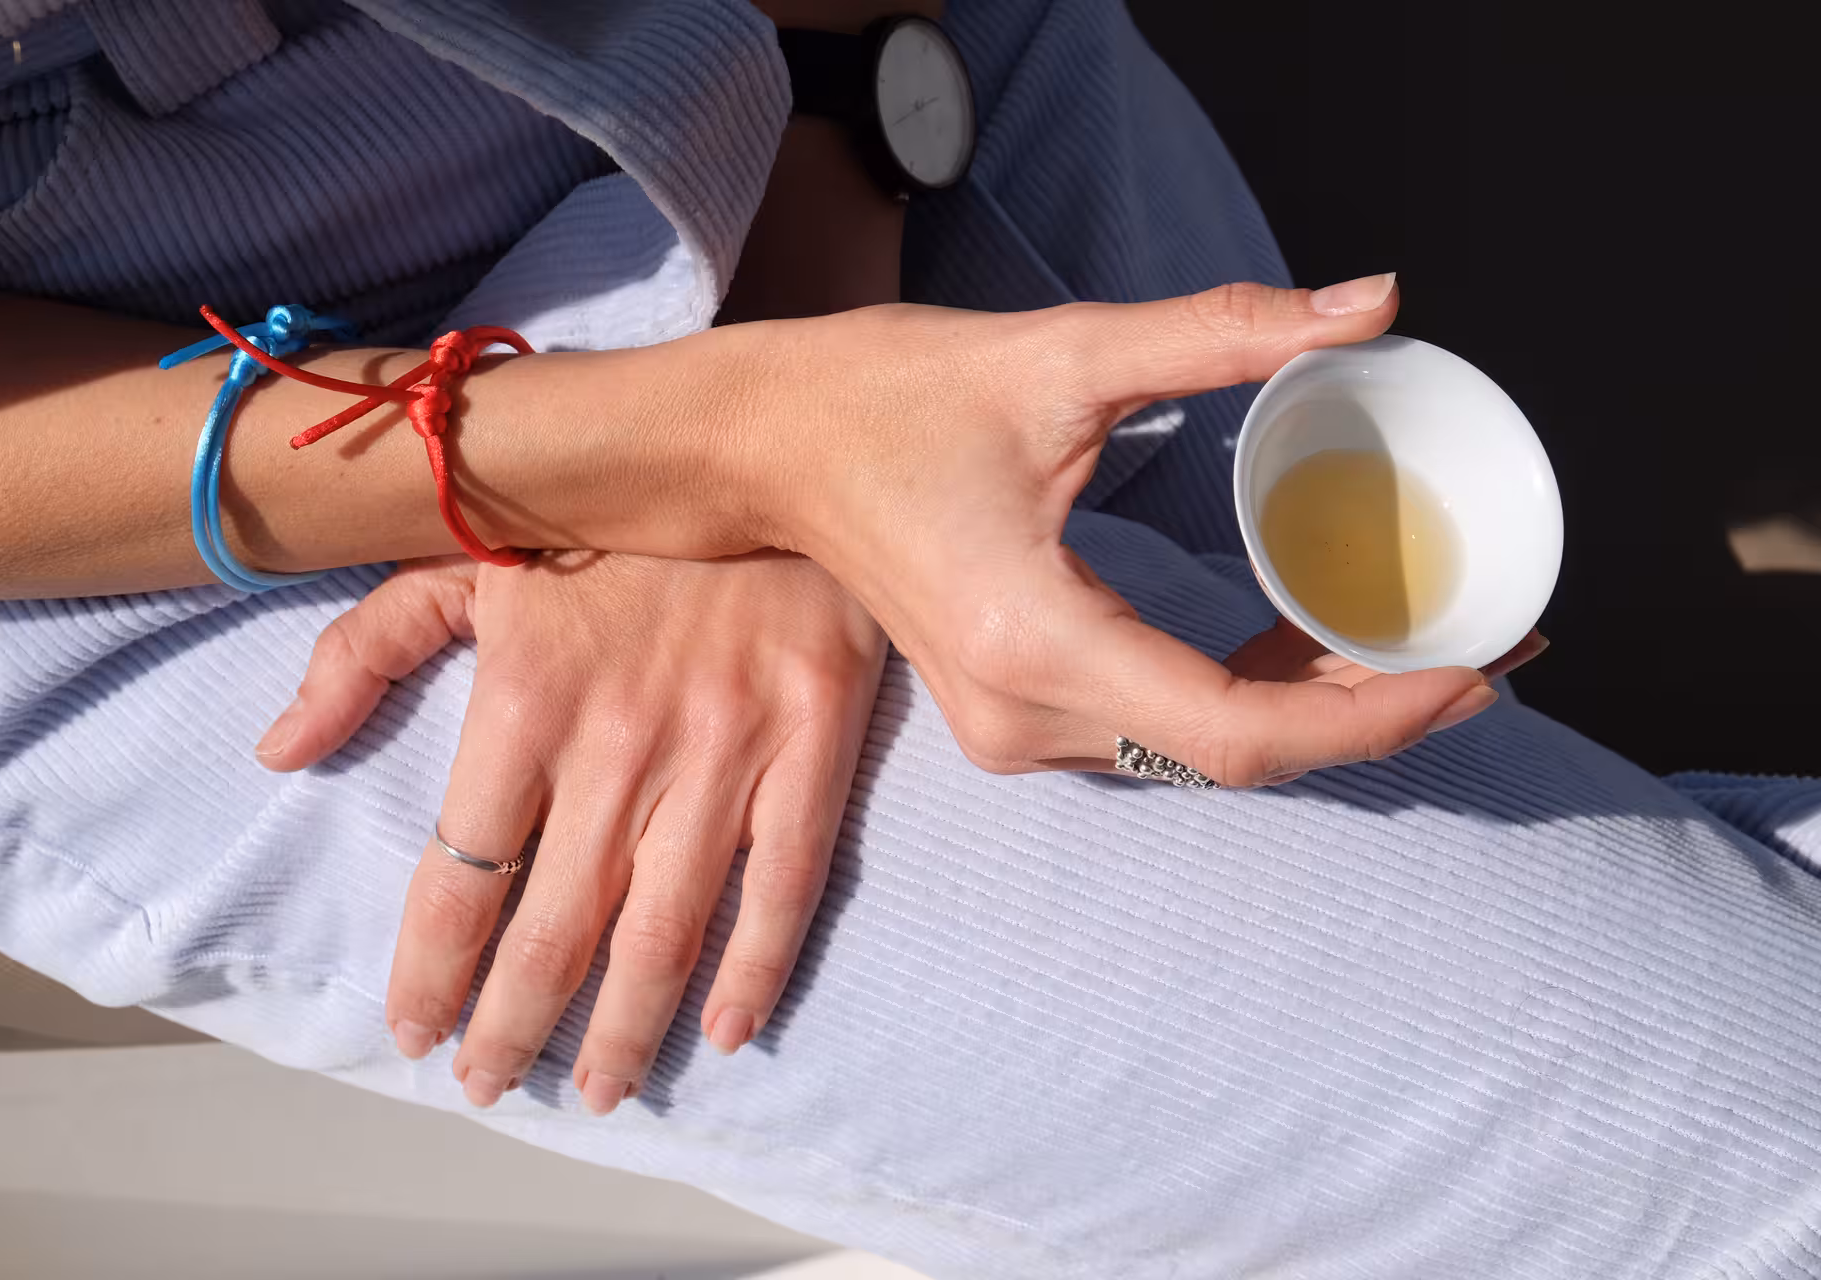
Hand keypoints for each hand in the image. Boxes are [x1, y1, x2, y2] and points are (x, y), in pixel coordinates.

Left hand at [256, 552, 886, 1111]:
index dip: (433, 971)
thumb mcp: (467, 556)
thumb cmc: (608, 509)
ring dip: (626, 1030)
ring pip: (665, 930)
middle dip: (515, 1027)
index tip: (416, 1033)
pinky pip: (785, 883)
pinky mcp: (811, 745)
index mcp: (526, 702)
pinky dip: (756, 967)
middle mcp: (619, 746)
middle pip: (555, 929)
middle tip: (492, 1086)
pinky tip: (725, 1028)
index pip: (461, 877)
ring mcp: (724, 752)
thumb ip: (365, 652)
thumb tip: (280, 752)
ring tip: (599, 1089)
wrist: (771, 443)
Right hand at [701, 274, 1522, 785]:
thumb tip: (1372, 302)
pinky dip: (1249, 695)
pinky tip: (1308, 634)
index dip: (1374, 715)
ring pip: (1204, 754)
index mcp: (1036, 641)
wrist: (769, 447)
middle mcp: (1024, 716)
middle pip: (1239, 754)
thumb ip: (1223, 332)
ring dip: (1317, 704)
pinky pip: (1161, 731)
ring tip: (1421, 632)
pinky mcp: (1014, 714)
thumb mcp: (1061, 355)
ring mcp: (1014, 729)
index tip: (1477, 665)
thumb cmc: (886, 400)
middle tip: (1492, 637)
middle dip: (1375, 707)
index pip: (1240, 731)